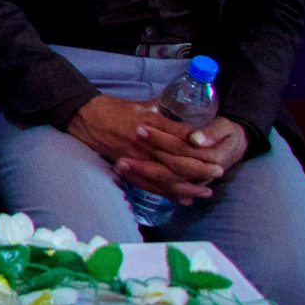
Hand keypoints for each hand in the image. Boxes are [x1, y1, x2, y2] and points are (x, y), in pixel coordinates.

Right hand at [68, 94, 224, 202]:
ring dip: (188, 187)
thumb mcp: (143, 104)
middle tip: (218, 171)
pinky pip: (150, 185)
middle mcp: (144, 143)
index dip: (201, 146)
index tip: (216, 149)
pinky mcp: (127, 168)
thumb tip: (187, 111)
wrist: (85, 118)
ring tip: (206, 191)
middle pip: (177, 161)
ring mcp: (135, 157)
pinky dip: (168, 194)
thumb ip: (165, 110)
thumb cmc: (114, 109)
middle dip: (200, 169)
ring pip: (166, 177)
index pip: (181, 138)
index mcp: (150, 124)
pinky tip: (184, 199)